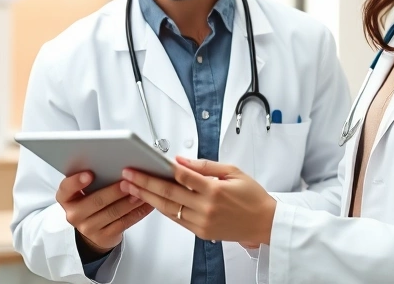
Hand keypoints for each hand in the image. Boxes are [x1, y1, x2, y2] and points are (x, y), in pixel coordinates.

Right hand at [55, 171, 153, 253]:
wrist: (95, 229)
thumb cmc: (92, 202)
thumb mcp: (86, 190)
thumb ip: (95, 179)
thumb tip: (116, 165)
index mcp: (66, 198)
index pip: (66, 188)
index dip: (77, 181)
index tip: (89, 174)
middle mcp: (74, 214)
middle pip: (96, 201)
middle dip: (114, 191)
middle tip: (128, 182)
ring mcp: (87, 228)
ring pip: (112, 212)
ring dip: (129, 201)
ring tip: (141, 192)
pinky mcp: (103, 237)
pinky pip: (123, 223)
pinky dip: (137, 212)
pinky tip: (146, 204)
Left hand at [120, 157, 275, 245]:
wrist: (265, 223)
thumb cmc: (252, 197)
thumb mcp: (233, 171)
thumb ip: (205, 166)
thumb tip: (181, 161)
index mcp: (215, 190)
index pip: (181, 177)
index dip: (160, 169)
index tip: (144, 164)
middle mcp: (206, 208)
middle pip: (168, 193)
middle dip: (145, 184)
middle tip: (128, 176)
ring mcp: (202, 222)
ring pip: (168, 209)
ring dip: (148, 198)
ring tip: (132, 188)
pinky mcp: (201, 232)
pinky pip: (176, 219)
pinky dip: (162, 209)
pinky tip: (152, 201)